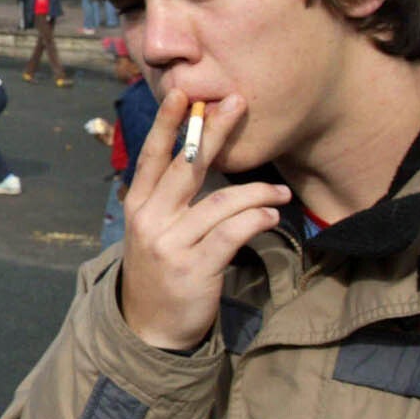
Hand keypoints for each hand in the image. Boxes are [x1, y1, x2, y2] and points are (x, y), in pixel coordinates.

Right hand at [118, 90, 287, 350]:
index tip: (185, 93)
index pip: (153, 154)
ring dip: (257, 193)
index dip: (167, 122)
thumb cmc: (160, 268)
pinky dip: (256, 221)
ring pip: (220, 203)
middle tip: (238, 103)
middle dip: (214, 132)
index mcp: (139, 203)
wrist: (149, 325)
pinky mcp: (195, 268)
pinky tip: (270, 219)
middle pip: (186, 165)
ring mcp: (171, 244)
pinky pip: (233, 235)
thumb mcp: (154, 228)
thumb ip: (170, 197)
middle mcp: (150, 218)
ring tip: (280, 194)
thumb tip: (200, 157)